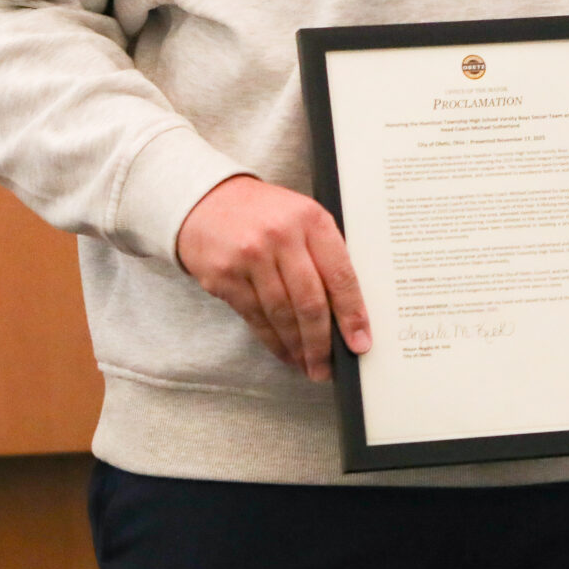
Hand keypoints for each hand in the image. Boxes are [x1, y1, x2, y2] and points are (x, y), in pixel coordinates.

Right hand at [174, 175, 371, 379]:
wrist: (207, 200)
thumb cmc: (266, 213)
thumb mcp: (302, 218)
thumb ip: (324, 254)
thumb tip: (348, 311)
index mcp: (311, 220)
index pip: (340, 275)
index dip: (353, 314)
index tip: (360, 342)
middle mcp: (281, 236)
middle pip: (310, 302)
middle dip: (322, 342)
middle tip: (329, 367)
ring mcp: (250, 257)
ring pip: (282, 315)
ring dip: (298, 348)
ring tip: (309, 366)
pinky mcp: (225, 276)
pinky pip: (255, 318)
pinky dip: (273, 342)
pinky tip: (285, 353)